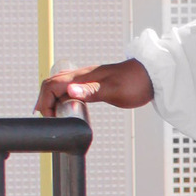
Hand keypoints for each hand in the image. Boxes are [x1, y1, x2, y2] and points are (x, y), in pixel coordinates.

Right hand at [35, 59, 153, 117]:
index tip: (49, 118)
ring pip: (59, 87)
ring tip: (53, 117)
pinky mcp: (93, 85)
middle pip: (51, 85)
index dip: (44, 101)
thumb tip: (69, 91)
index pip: (51, 85)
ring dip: (51, 100)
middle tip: (47, 119)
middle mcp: (80, 76)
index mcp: (82, 77)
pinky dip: (62, 99)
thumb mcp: (113, 90)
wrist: (152, 76)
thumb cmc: (135, 83)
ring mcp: (86, 80)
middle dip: (43, 101)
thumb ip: (91, 91)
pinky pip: (70, 90)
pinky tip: (67, 109)